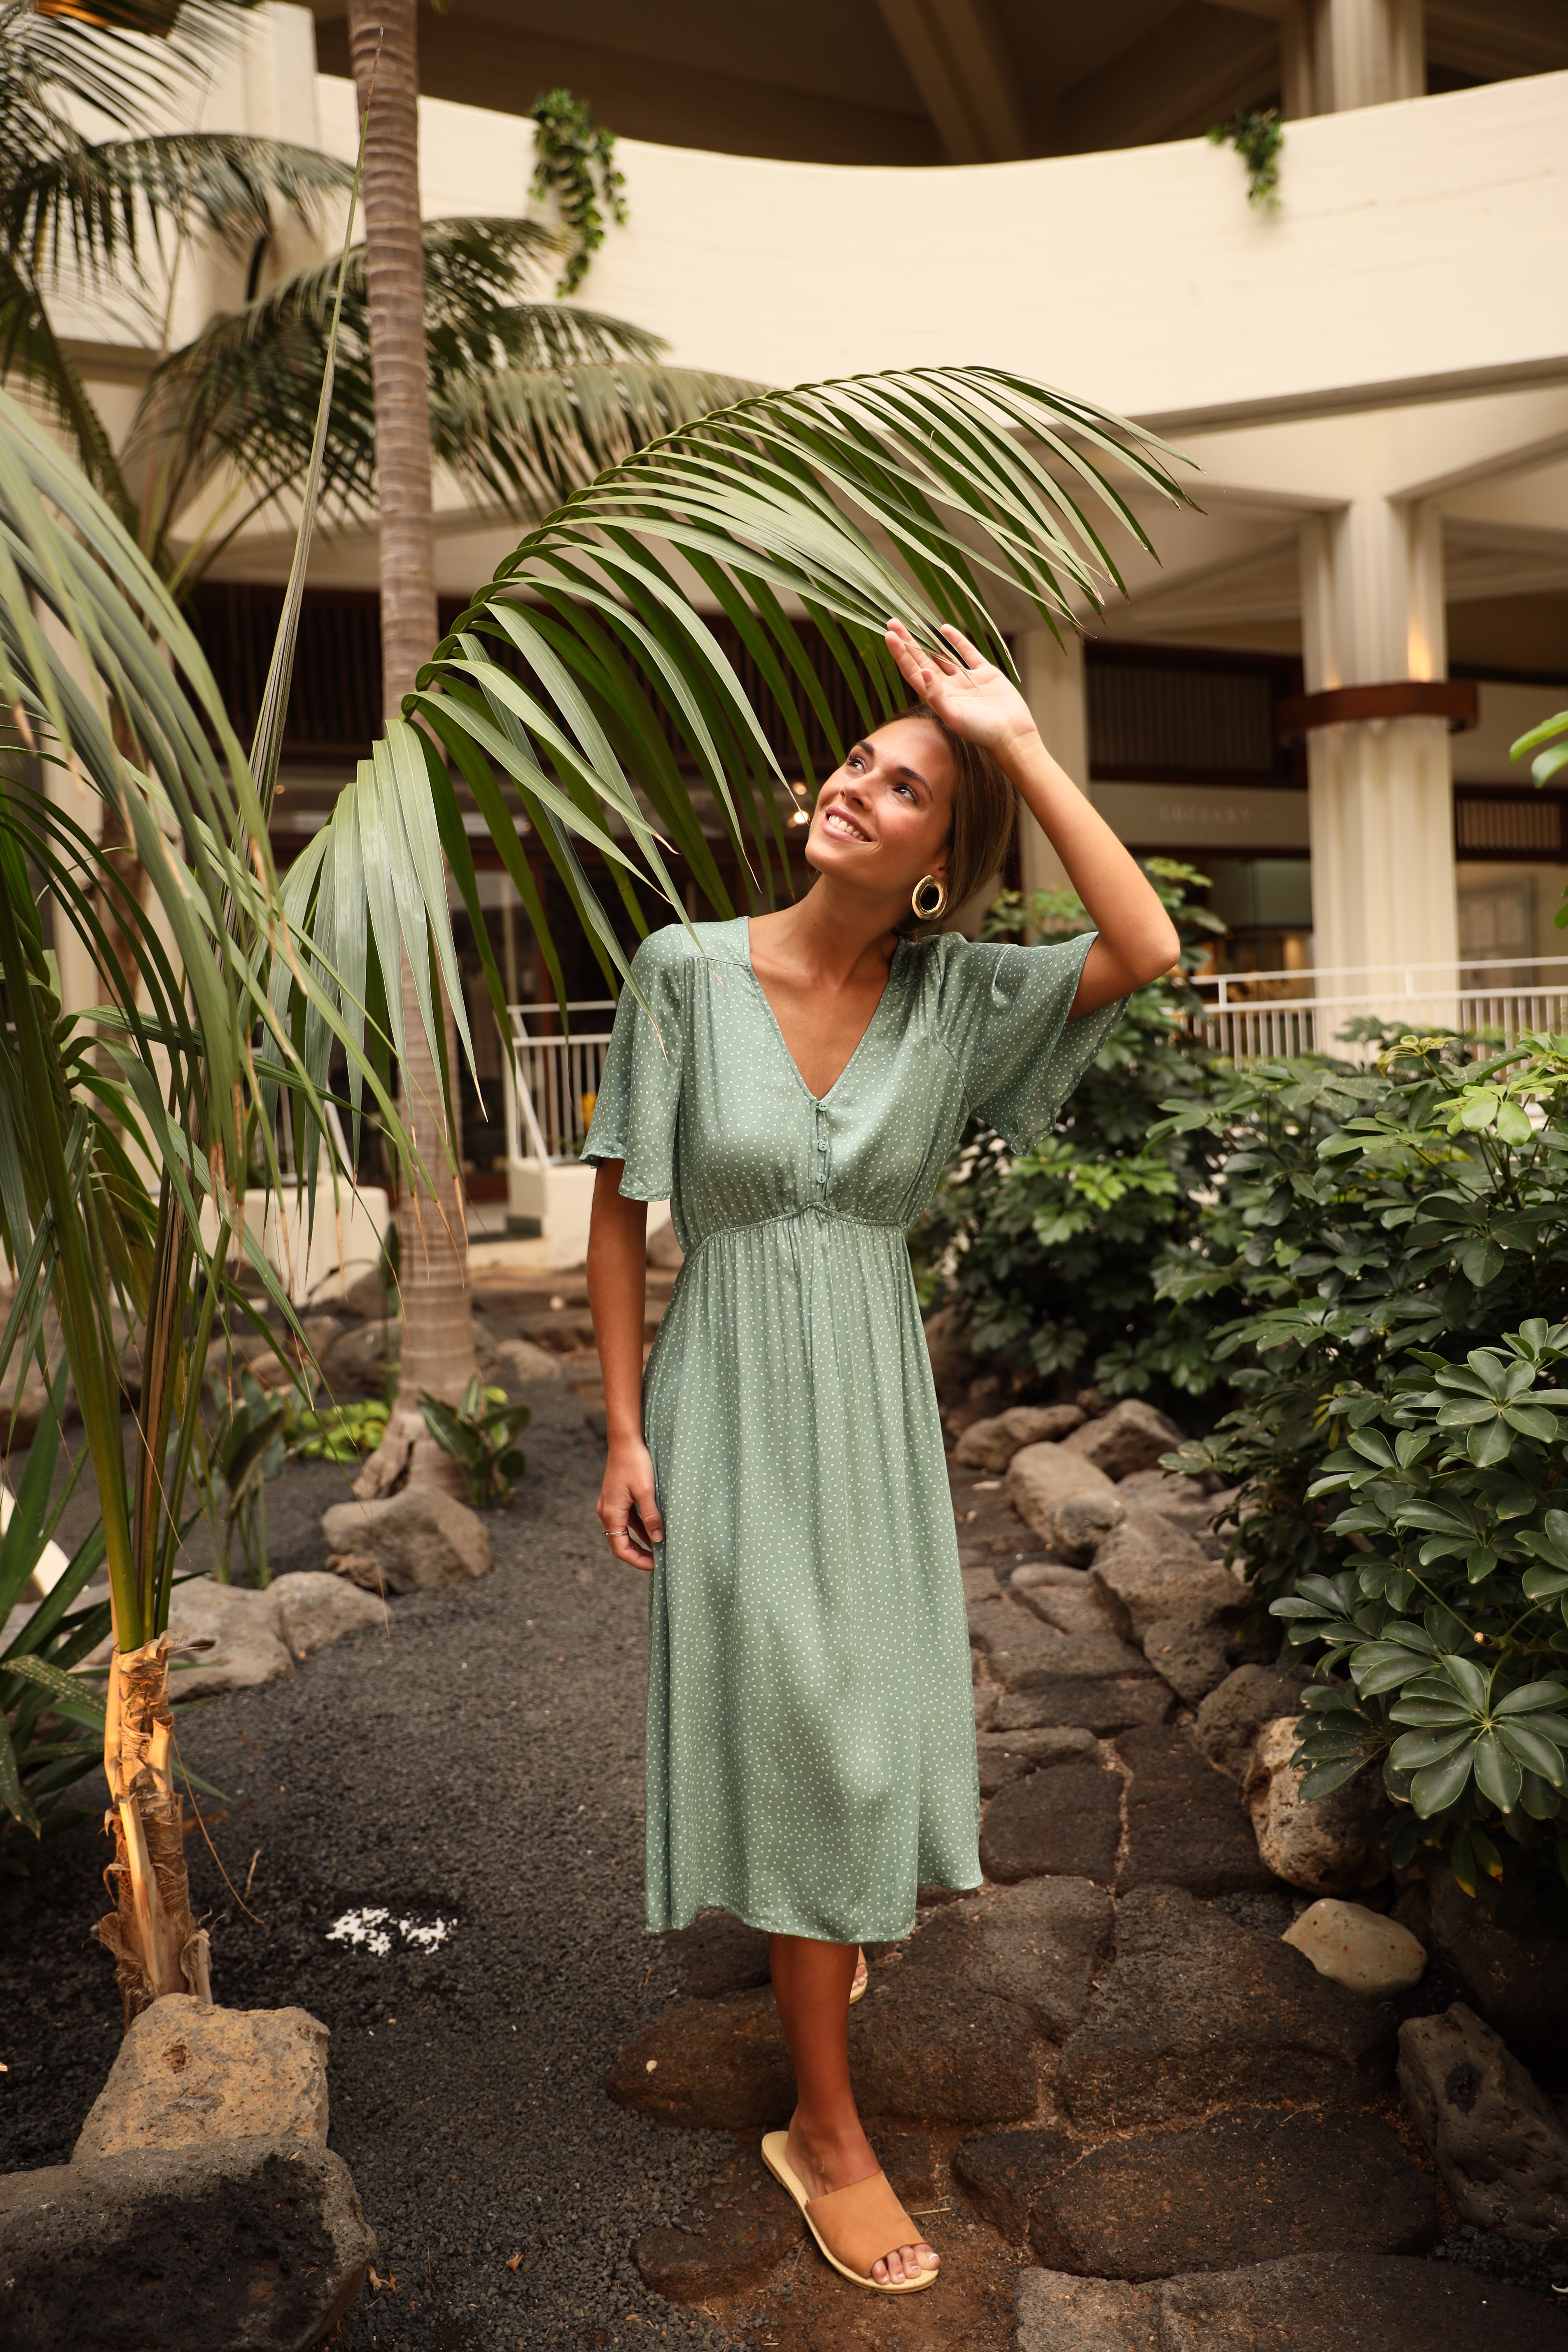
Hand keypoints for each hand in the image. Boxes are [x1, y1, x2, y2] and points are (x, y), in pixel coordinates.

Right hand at [598, 1437, 662, 1571]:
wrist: (625, 1440)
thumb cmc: (635, 1463)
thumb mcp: (646, 1491)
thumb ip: (651, 1517)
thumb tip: (657, 1540)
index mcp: (611, 1513)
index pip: (620, 1548)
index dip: (637, 1560)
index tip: (655, 1565)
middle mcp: (606, 1511)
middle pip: (620, 1543)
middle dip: (638, 1554)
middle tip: (658, 1561)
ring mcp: (610, 1504)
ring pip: (624, 1531)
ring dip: (639, 1541)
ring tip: (659, 1548)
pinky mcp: (616, 1498)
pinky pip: (626, 1520)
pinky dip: (638, 1528)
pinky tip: (653, 1530)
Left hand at [885, 620, 1038, 758]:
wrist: (1012, 734)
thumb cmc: (981, 731)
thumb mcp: (954, 716)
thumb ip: (936, 696)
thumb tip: (924, 672)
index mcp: (938, 698)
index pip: (913, 672)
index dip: (901, 654)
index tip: (889, 636)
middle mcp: (949, 687)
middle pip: (923, 660)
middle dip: (908, 642)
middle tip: (893, 622)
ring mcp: (966, 679)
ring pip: (943, 655)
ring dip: (928, 640)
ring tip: (912, 623)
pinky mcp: (984, 673)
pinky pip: (968, 653)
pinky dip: (957, 641)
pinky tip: (944, 629)